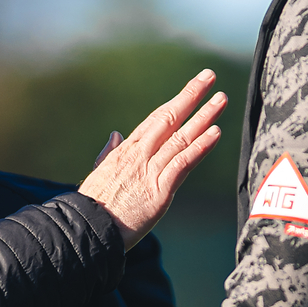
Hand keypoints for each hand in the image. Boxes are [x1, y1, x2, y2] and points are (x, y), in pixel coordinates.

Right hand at [76, 70, 225, 243]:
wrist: (86, 230)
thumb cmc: (92, 207)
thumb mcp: (98, 174)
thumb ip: (109, 154)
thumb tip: (115, 135)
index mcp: (126, 151)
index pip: (156, 119)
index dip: (176, 102)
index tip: (192, 87)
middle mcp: (139, 155)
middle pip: (170, 118)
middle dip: (191, 96)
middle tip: (209, 76)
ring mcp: (150, 171)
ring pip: (181, 137)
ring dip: (203, 117)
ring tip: (221, 99)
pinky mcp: (159, 190)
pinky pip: (183, 163)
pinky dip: (200, 147)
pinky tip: (214, 133)